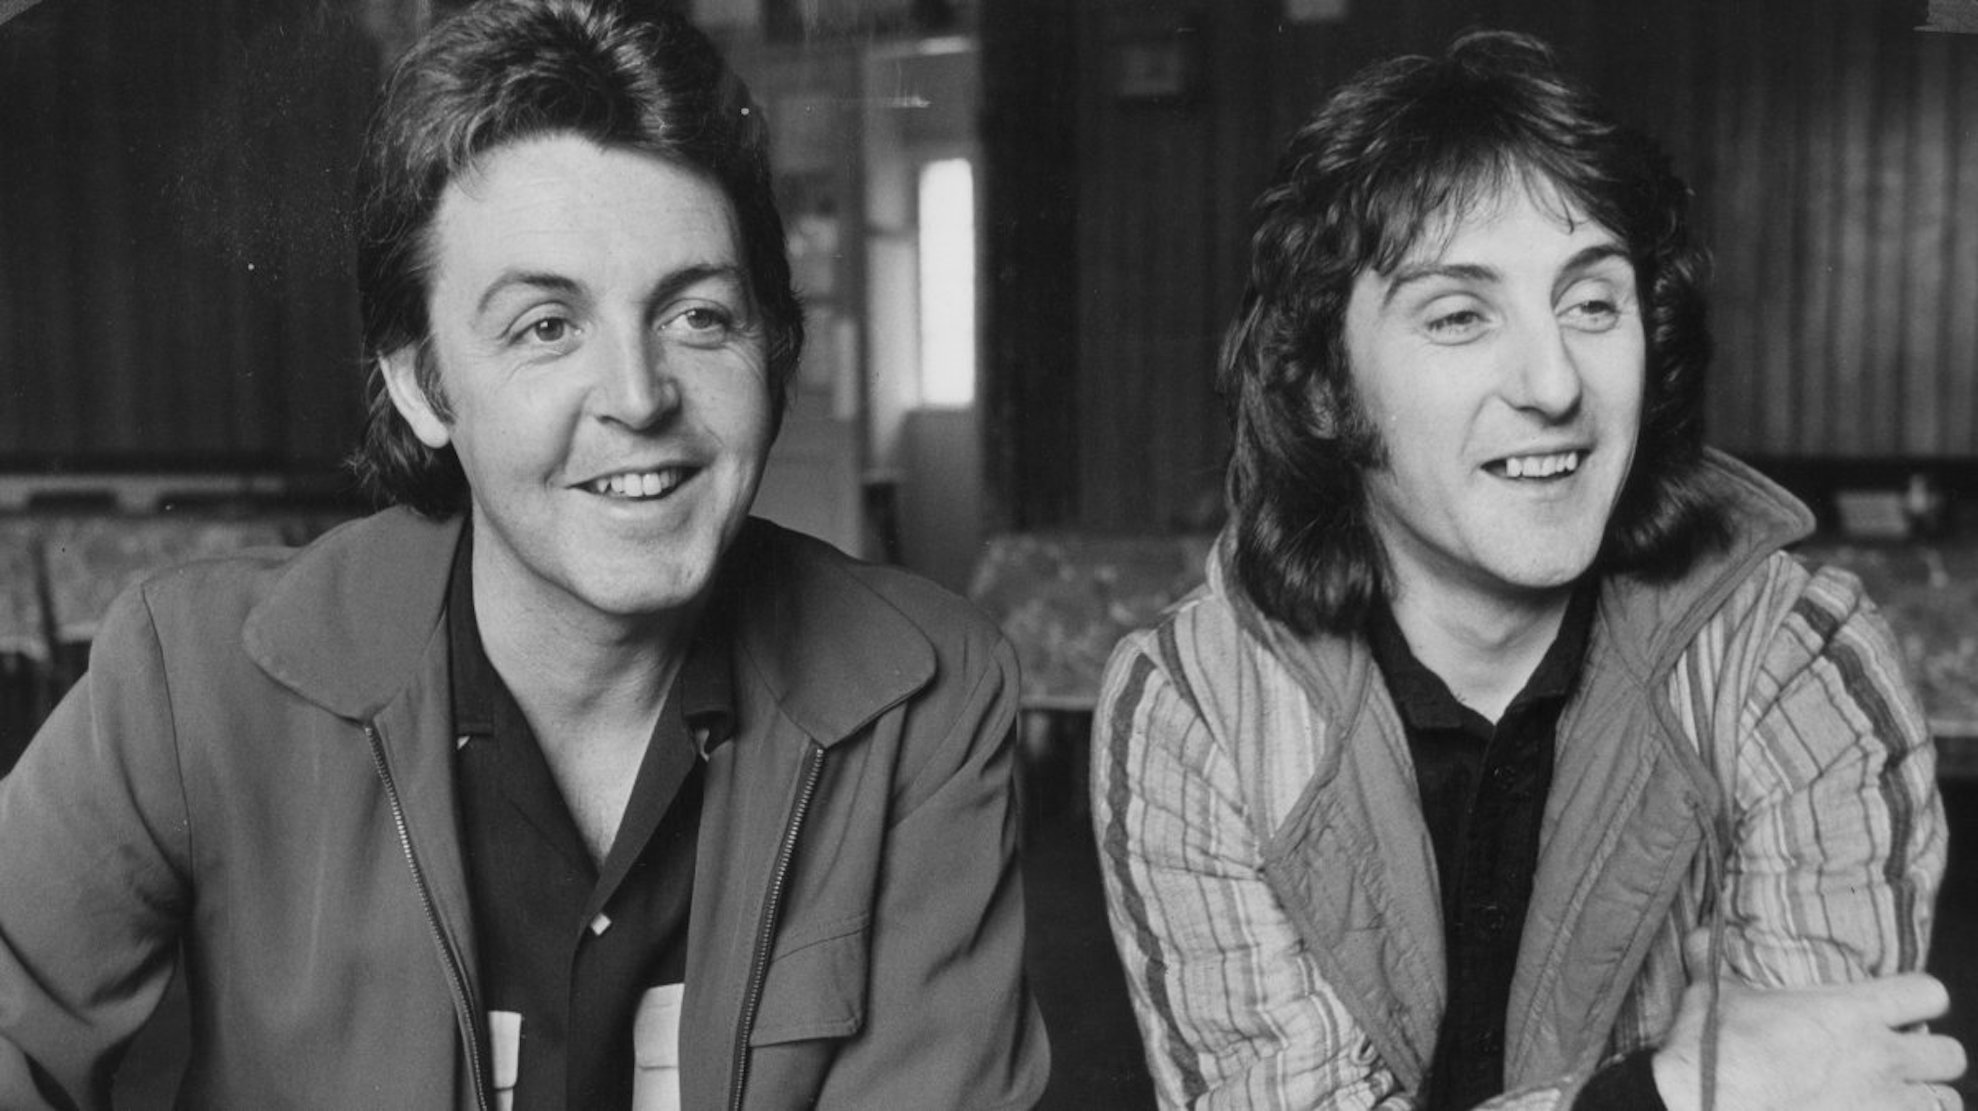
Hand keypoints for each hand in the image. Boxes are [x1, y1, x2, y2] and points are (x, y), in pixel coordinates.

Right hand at [1652, 929, 1965, 1110]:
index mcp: (1853, 1011)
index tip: (1896, 1010)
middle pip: (1951, 1054)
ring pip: (1947, 1103)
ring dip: (1924, 1101)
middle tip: (1896, 1062)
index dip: (1918, 1000)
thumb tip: (1695, 936)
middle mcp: (1881, 1057)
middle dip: (1929, 1060)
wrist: (1710, 1103)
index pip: (1929, 993)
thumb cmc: (1719, 1049)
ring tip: (1893, 1100)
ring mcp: (1883, 1105)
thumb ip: (1714, 965)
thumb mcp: (1715, 997)